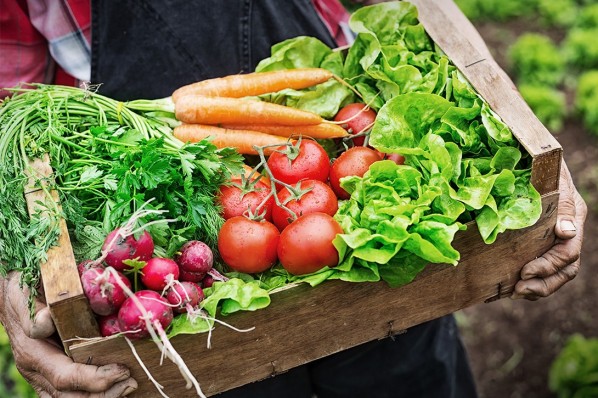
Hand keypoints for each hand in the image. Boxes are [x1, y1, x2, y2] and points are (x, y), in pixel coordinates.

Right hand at [0, 272, 137, 396]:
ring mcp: (42, 376)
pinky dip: (95, 392)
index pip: (65, 377)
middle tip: (131, 382)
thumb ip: (35, 311)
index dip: (95, 378)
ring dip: (102, 396)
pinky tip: (116, 385)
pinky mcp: (51, 375)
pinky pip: (72, 393)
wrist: (13, 297)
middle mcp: (36, 370)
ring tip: (128, 385)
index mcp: (33, 353)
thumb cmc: (23, 292)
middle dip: (104, 393)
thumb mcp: (25, 295)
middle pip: (71, 397)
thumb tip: (46, 320)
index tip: (122, 370)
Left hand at [511, 161, 587, 299]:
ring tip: (515, 293)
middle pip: (565, 269)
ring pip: (556, 274)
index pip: (569, 251)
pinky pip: (542, 269)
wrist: (531, 156)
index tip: (525, 271)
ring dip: (537, 287)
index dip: (549, 265)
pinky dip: (529, 282)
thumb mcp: (551, 178)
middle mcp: (567, 231)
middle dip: (543, 283)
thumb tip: (567, 232)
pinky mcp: (540, 241)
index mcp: (572, 215)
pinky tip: (510, 288)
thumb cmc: (541, 164)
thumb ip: (560, 205)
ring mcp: (555, 238)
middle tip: (518, 289)